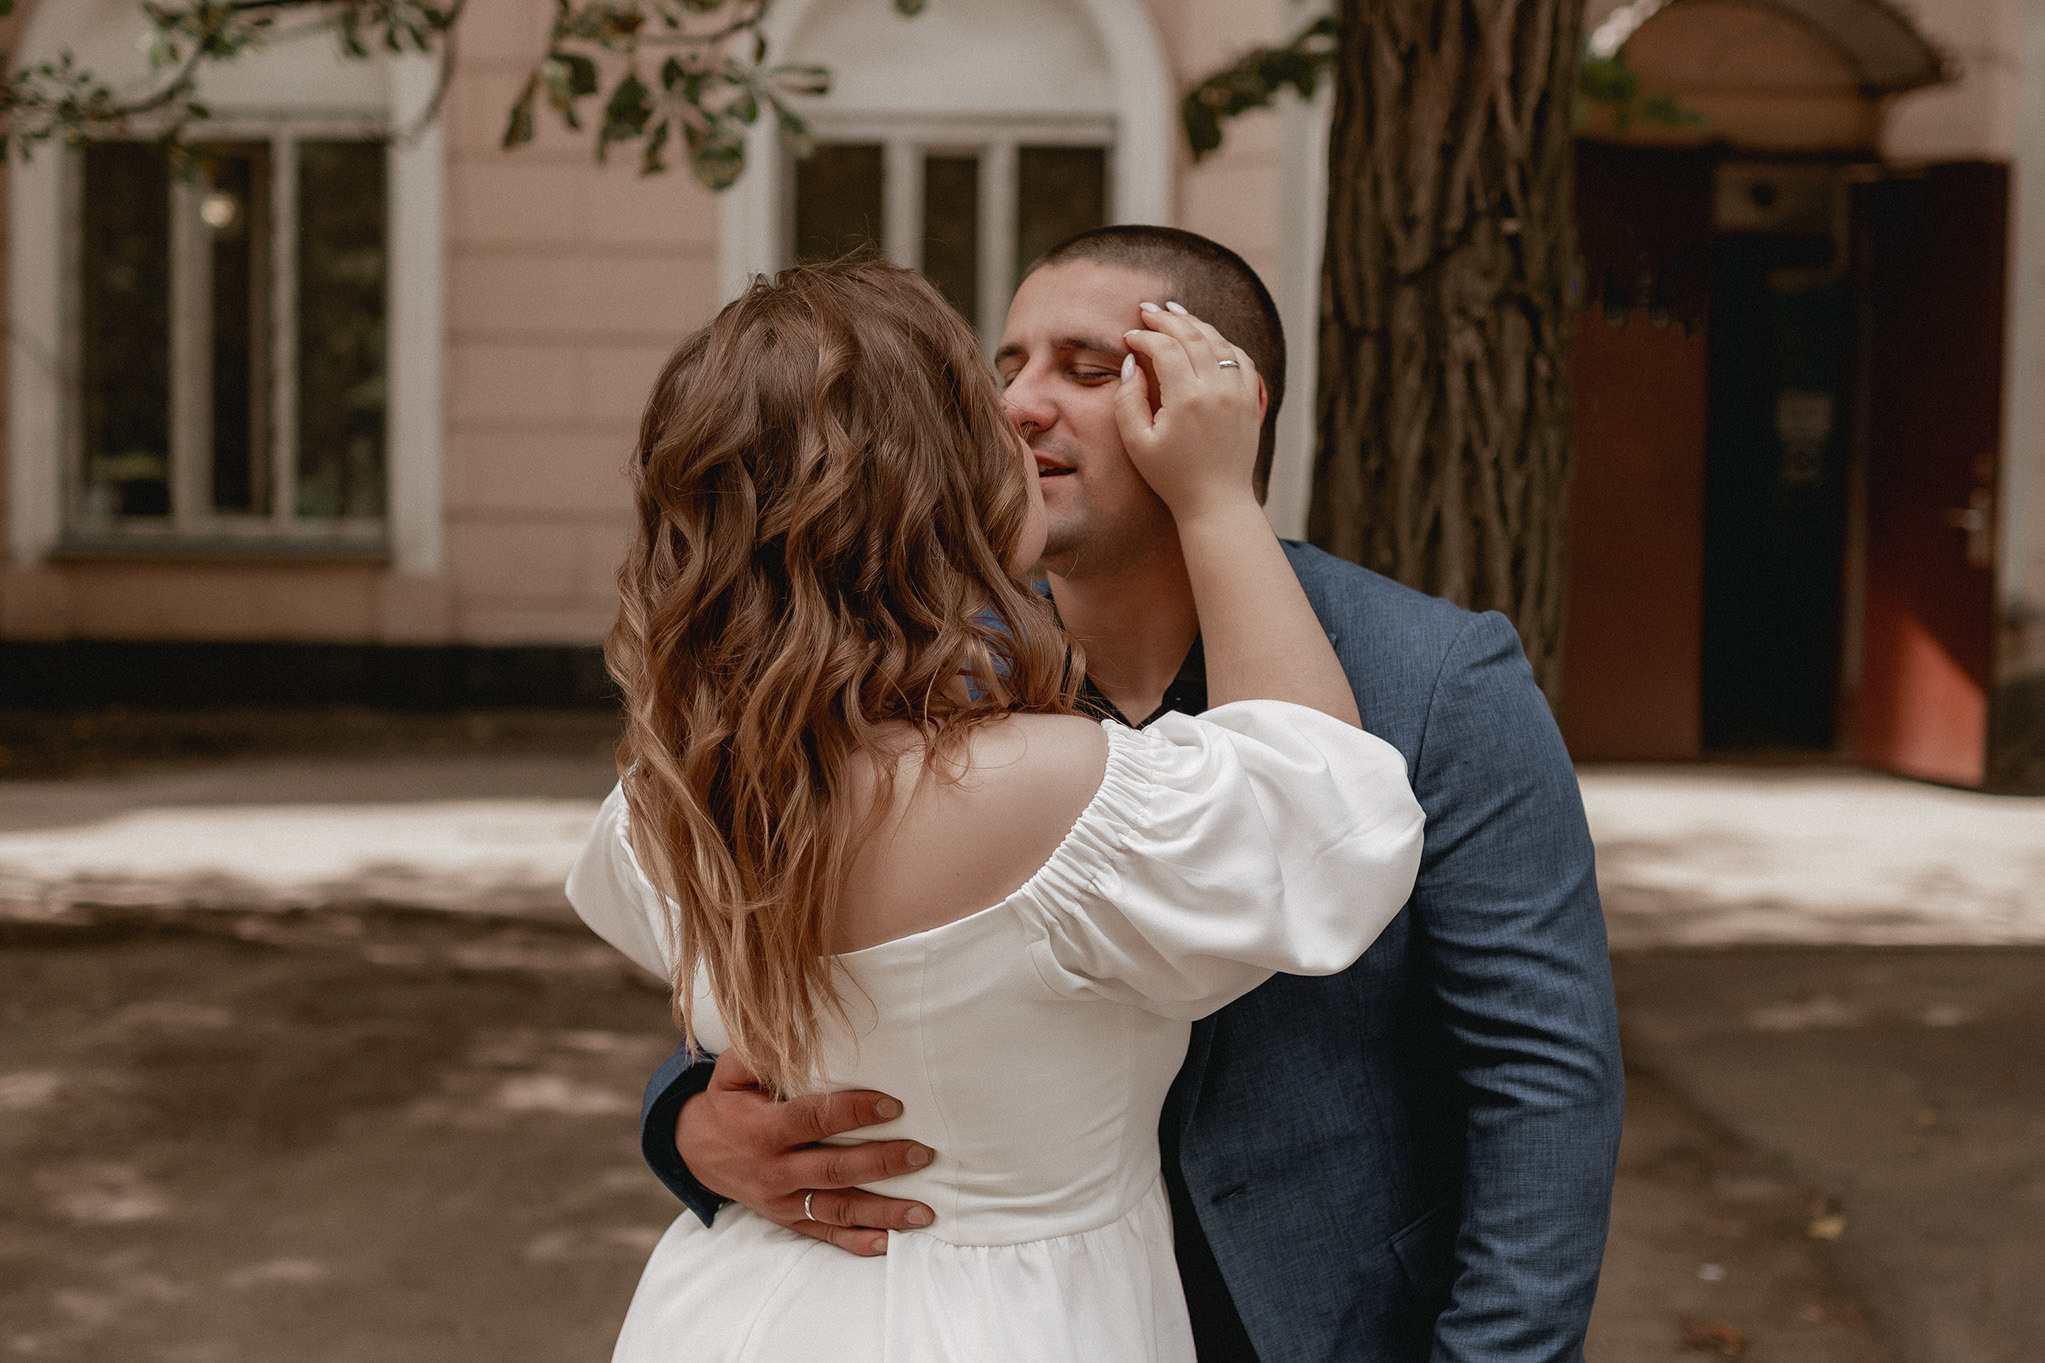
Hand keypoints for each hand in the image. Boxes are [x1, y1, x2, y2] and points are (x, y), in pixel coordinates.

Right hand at [675, 1051, 936, 1256]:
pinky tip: (891, 1242)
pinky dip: (859, 1242)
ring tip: (924, 1211)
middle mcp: (775, 1170)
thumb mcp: (730, 1074)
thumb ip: (757, 1055)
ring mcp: (783, 1201)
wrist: (696, 1153)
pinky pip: (826, 1235)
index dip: (853, 1112)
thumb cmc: (727, 1104)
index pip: (813, 1120)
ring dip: (883, 1212)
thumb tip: (787, 1029)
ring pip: (838, 1210)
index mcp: (763, 1130)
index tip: (893, 1105)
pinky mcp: (789, 1220)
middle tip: (922, 1154)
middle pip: (834, 1170)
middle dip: (881, 1162)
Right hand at [1113, 301, 1263, 523]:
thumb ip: (1128, 401)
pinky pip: (1240, 358)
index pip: (1165, 349)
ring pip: (1219, 342)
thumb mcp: (1137, 443)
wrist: (1217, 501)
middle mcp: (1217, 389)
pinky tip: (1208, 339)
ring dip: (1196, 324)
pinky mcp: (1251, 400)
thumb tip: (1133, 364)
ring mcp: (1239, 393)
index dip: (1144, 337)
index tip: (1129, 337)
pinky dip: (1223, 343)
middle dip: (1168, 318)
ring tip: (1175, 313)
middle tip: (1148, 310)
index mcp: (1187, 399)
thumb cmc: (1172, 476)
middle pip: (1193, 336)